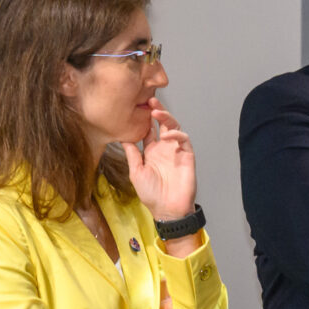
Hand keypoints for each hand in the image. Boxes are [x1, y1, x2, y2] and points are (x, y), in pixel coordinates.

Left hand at [127, 105, 198, 230]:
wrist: (167, 209)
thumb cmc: (151, 193)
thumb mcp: (135, 171)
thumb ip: (132, 154)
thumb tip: (122, 137)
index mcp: (151, 151)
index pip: (149, 130)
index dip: (145, 118)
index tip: (137, 106)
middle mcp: (164, 148)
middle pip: (162, 124)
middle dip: (158, 111)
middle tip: (150, 99)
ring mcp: (176, 151)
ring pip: (174, 128)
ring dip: (167, 118)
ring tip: (157, 111)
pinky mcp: (187, 157)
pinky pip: (184, 141)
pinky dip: (177, 134)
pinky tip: (168, 134)